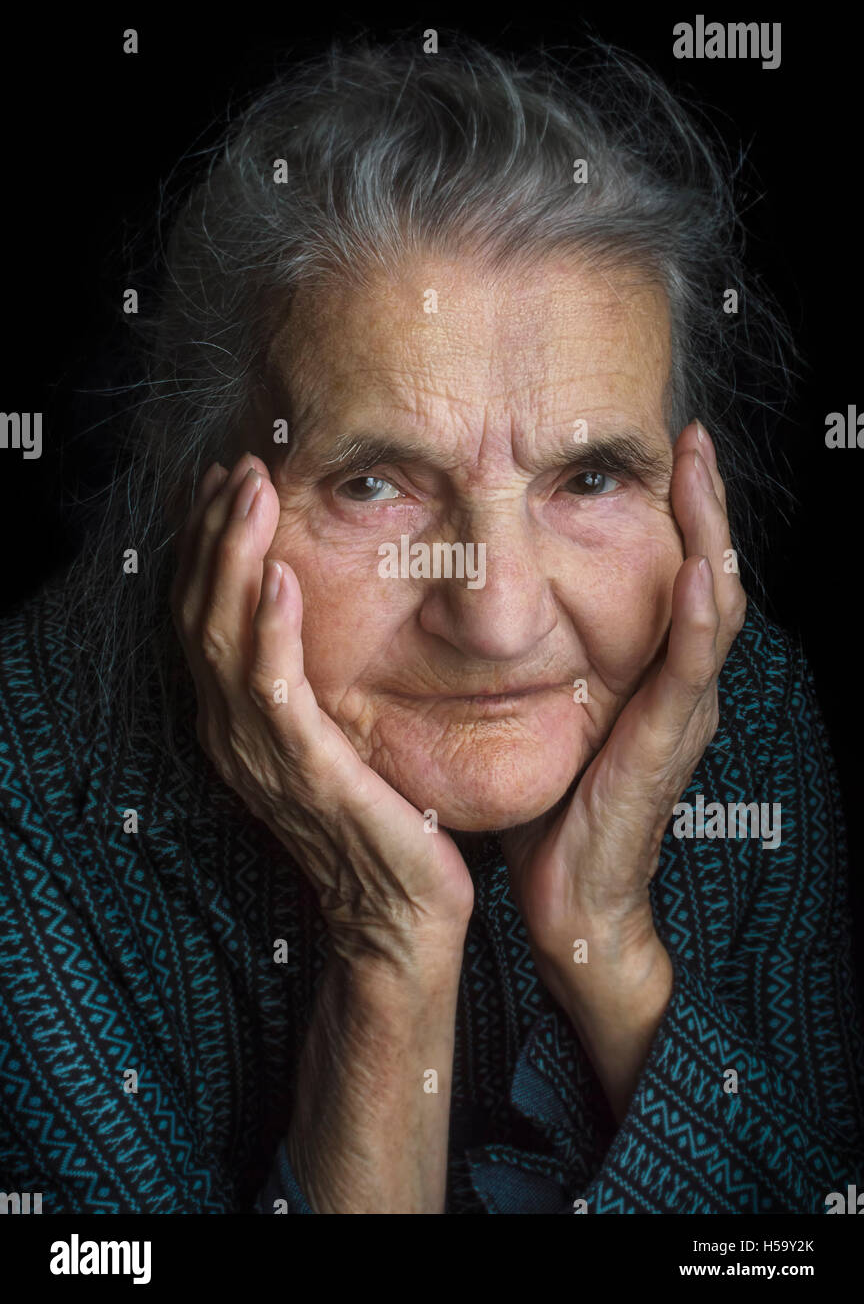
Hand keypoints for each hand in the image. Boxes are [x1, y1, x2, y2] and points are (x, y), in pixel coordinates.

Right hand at [171, 454, 474, 971]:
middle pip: (200, 614)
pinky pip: (273, 691)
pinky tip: (278, 575)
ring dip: (232, 558)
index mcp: (238, 720)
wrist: (400, 914)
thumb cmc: (381, 818)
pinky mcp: (306, 773)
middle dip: (213, 533)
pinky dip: (269, 629)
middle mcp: (233, 733)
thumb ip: (318, 677)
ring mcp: (262, 755)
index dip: (207, 545)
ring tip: (249, 491)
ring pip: (223, 638)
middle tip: (236, 464)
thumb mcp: (340, 734)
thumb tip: (328, 606)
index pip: (203, 615)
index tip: (226, 482)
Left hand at [500, 419, 746, 978]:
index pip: (677, 577)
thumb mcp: (545, 720)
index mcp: (652, 677)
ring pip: (716, 606)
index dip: (677, 515)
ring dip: (711, 534)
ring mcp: (680, 713)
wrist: (570, 905)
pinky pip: (691, 669)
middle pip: (710, 575)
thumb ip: (539, 668)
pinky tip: (696, 565)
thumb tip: (480, 613)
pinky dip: (699, 614)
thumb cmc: (552, 815)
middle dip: (704, 504)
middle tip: (694, 437)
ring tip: (701, 470)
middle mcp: (678, 686)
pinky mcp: (665, 743)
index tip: (663, 451)